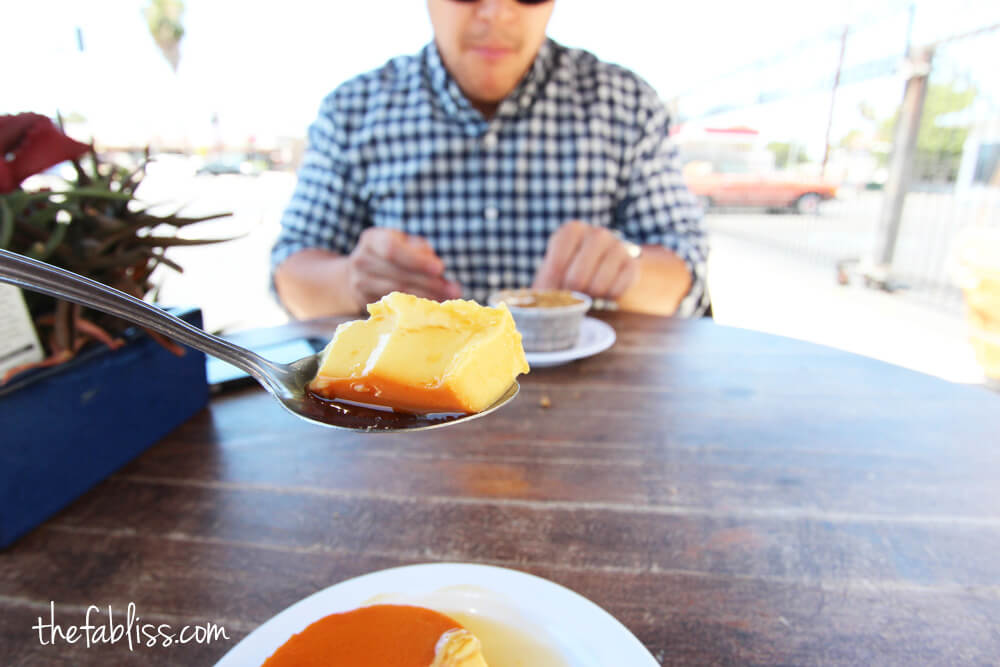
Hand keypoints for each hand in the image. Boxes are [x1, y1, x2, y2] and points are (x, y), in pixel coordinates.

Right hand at [346, 228, 461, 307]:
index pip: (393, 249)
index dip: (416, 260)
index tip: (440, 268)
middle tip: (455, 290)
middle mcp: (361, 261)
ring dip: (427, 297)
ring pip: (398, 294)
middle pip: (399, 276)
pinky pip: (395, 306)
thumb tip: (439, 271)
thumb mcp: (404, 243)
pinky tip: (433, 305)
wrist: (357, 273)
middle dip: (430, 284)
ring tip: (449, 299)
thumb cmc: (391, 253)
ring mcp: (360, 285)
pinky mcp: (365, 303)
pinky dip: (417, 307)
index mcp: (372, 240)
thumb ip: (420, 251)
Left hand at [533, 221, 639, 298]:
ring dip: (592, 296)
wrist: (607, 269)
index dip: (553, 284)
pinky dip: (609, 297)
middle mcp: (597, 234)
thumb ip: (543, 284)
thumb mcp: (553, 272)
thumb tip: (533, 305)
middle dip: (572, 293)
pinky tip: (606, 290)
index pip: (556, 264)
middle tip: (573, 292)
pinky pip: (618, 291)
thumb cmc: (572, 271)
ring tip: (590, 290)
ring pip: (598, 285)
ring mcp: (618, 247)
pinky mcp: (633, 265)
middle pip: (577, 278)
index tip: (553, 289)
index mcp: (572, 230)